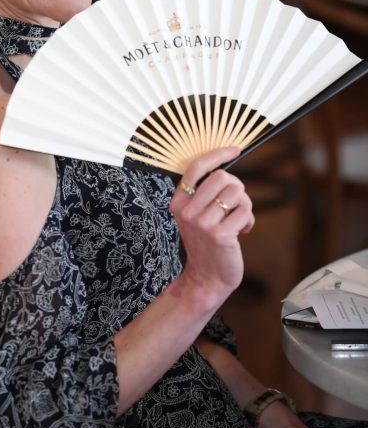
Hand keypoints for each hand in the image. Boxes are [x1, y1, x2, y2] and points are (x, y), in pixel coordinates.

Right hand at [170, 147, 254, 298]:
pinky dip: (249, 220)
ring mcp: (203, 224)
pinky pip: (245, 211)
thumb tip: (226, 168)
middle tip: (236, 203)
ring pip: (237, 193)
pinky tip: (242, 231)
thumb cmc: (206, 243)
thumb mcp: (195, 216)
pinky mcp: (220, 235)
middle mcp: (187, 211)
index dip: (217, 154)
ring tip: (238, 219)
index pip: (196, 167)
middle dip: (237, 187)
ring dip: (244, 205)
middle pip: (222, 177)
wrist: (207, 278)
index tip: (234, 150)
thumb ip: (204, 194)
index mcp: (178, 203)